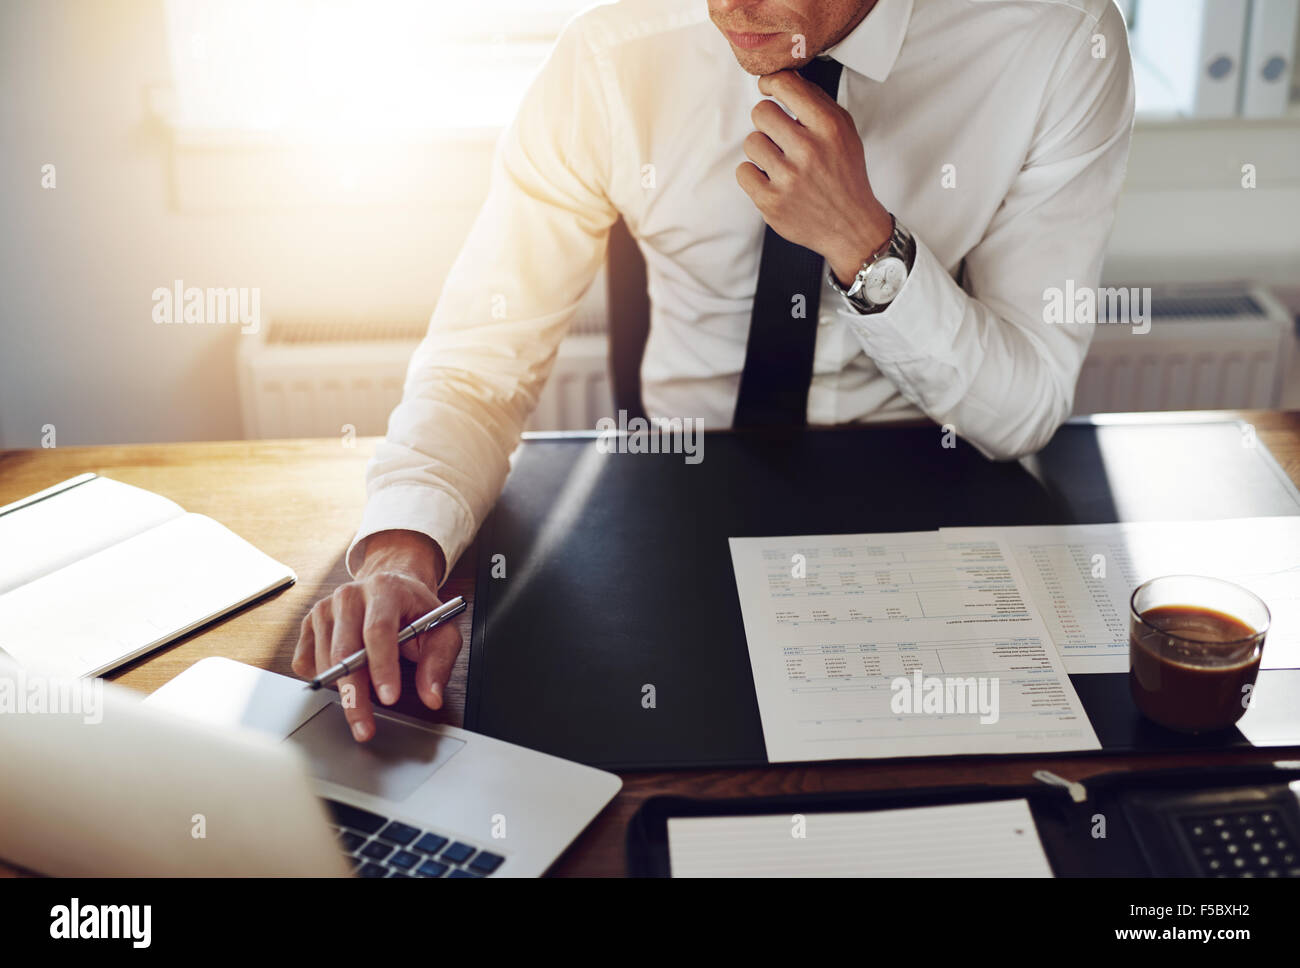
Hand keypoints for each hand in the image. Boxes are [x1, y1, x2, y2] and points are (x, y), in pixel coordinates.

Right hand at [292, 529, 456, 742]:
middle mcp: (349, 595)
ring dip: (341, 690)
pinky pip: (305, 662)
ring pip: (324, 660)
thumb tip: (431, 696)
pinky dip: (322, 678)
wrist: (391, 587)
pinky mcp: (308, 624)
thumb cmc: (415, 610)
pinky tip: (343, 676)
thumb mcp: (441, 630)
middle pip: (345, 650)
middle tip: (365, 727)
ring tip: (364, 700)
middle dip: (355, 695)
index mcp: (385, 589)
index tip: (389, 698)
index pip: (379, 630)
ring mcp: (324, 608)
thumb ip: (439, 662)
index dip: (382, 667)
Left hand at [736, 69, 892, 286]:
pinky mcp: (771, 202)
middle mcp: (808, 150)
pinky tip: (771, 180)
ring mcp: (788, 178)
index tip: (768, 89)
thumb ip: (815, 101)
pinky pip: (743, 171)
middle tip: (779, 135)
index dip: (770, 83)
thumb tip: (783, 77)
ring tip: (780, 162)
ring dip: (762, 150)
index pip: (785, 85)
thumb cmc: (844, 174)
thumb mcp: (844, 131)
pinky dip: (754, 175)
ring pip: (751, 142)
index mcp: (828, 127)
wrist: (851, 226)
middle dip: (767, 121)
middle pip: (760, 112)